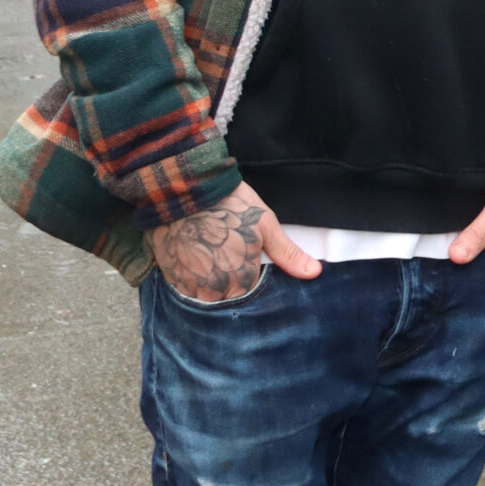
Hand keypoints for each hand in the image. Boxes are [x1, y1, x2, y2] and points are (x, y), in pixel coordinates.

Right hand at [150, 181, 320, 299]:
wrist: (183, 189)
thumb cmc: (230, 205)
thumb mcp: (265, 226)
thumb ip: (287, 254)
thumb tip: (314, 273)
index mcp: (240, 282)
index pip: (252, 294)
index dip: (254, 276)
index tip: (252, 260)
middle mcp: (212, 291)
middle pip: (228, 296)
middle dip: (233, 280)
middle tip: (231, 251)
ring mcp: (188, 286)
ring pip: (207, 293)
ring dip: (212, 279)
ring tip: (214, 251)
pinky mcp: (170, 277)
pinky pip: (186, 286)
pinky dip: (193, 274)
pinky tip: (198, 252)